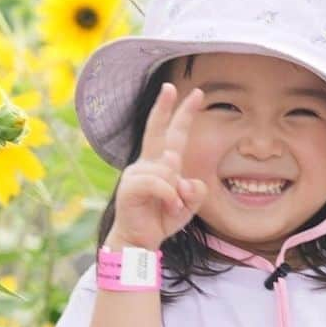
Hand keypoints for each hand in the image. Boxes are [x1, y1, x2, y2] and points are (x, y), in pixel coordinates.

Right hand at [107, 83, 207, 250]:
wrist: (140, 240)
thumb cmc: (162, 219)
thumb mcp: (188, 205)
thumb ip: (195, 190)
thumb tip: (183, 178)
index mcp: (162, 164)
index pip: (174, 134)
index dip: (183, 114)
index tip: (194, 93)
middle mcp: (147, 163)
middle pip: (158, 131)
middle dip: (166, 108)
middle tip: (170, 86)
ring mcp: (136, 173)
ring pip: (169, 170)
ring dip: (178, 194)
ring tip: (172, 209)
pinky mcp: (130, 186)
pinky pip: (162, 184)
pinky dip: (171, 198)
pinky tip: (169, 209)